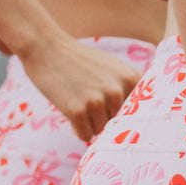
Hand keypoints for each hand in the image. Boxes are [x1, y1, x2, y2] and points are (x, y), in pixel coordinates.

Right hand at [20, 36, 142, 141]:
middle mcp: (118, 90)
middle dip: (104, 117)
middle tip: (88, 98)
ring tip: (78, 100)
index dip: (125, 115)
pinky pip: (85, 136)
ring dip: (89, 122)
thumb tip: (137, 123)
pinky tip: (70, 110)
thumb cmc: (81, 61)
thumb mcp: (114, 68)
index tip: (116, 113)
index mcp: (132, 78)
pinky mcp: (78, 111)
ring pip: (100, 130)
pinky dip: (77, 129)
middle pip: (117, 123)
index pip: (138, 113)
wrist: (47, 48)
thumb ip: (128, 90)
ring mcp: (98, 101)